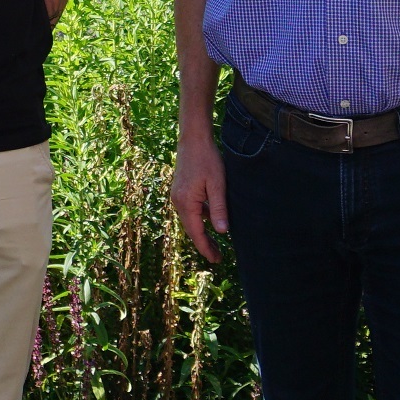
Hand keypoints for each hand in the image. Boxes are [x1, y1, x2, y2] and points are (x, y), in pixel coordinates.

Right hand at [170, 121, 227, 261]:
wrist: (193, 139)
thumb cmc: (207, 159)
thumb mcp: (217, 184)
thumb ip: (219, 208)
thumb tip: (222, 232)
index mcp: (186, 202)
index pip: (196, 232)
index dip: (206, 247)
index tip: (215, 260)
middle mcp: (178, 201)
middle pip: (191, 229)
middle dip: (204, 244)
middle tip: (218, 258)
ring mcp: (177, 196)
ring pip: (190, 220)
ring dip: (202, 232)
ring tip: (216, 244)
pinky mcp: (180, 190)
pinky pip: (190, 210)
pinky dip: (200, 220)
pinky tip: (211, 221)